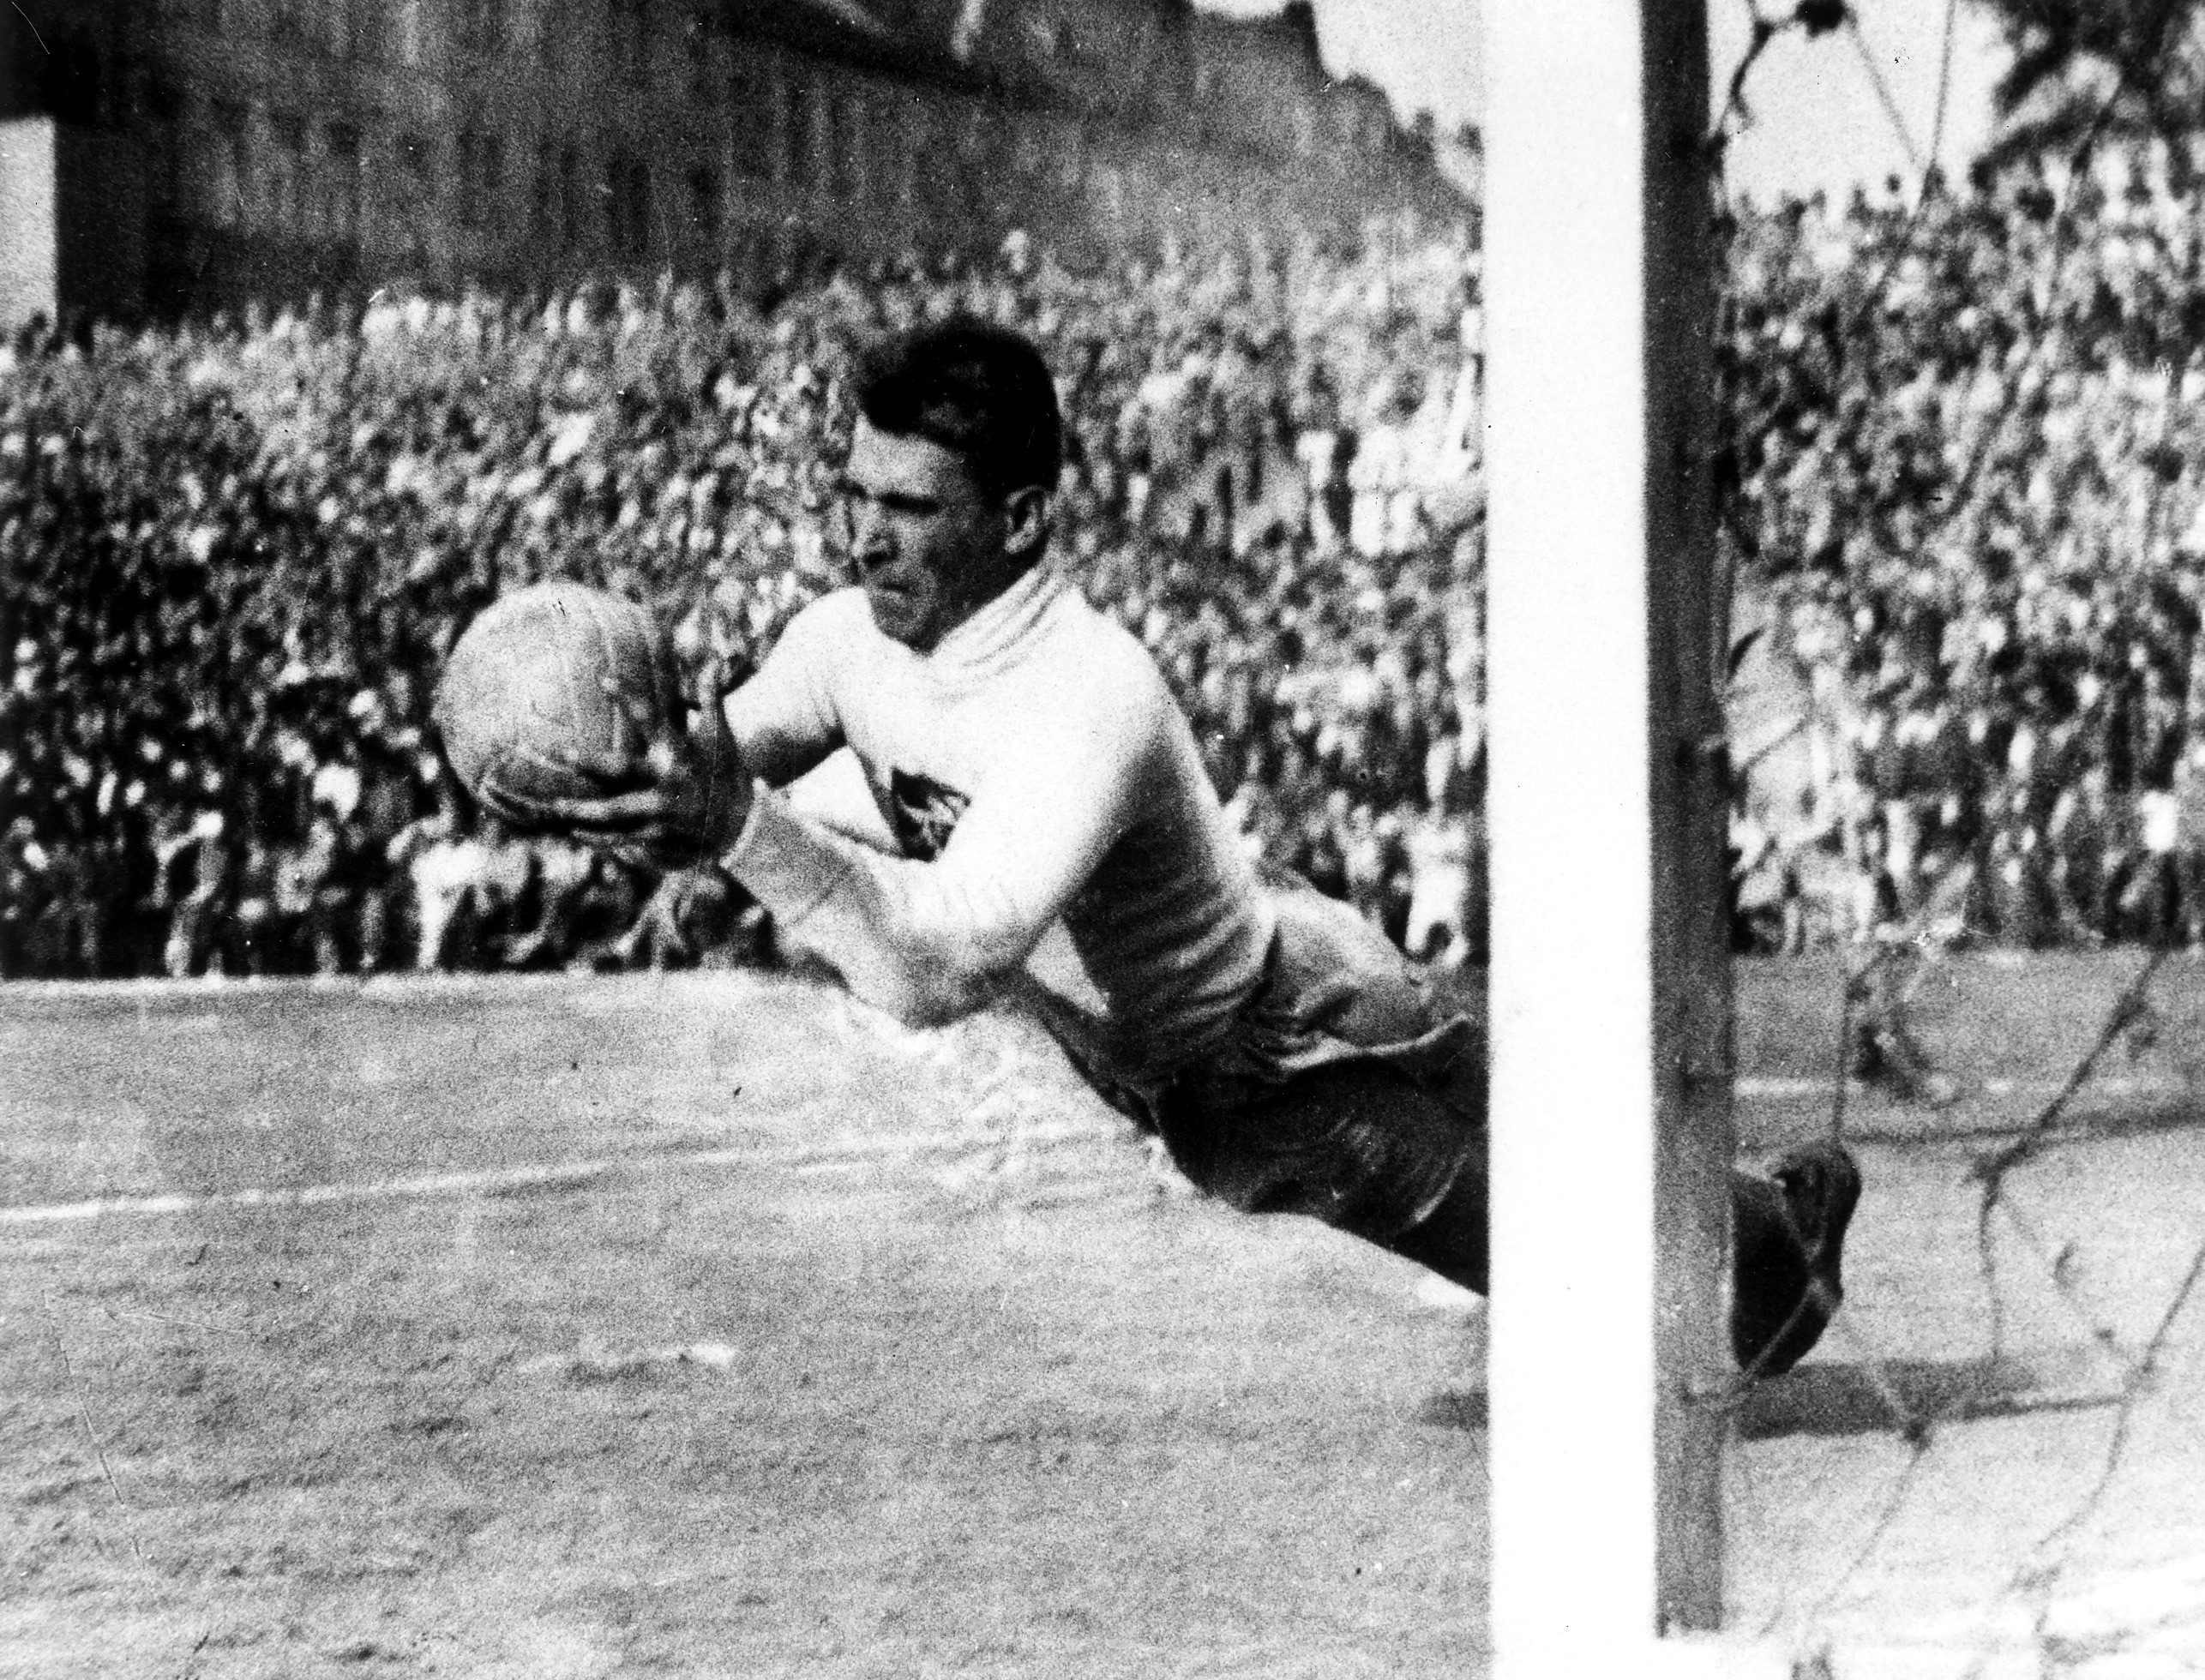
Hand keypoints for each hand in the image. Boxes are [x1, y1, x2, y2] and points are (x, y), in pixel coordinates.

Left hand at [537, 660, 753, 870]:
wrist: (742, 820)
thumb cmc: (722, 770)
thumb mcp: (719, 734)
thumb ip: (710, 698)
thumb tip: (713, 660)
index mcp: (677, 750)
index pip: (649, 718)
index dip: (627, 698)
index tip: (602, 678)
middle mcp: (667, 778)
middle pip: (623, 769)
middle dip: (593, 763)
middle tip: (565, 755)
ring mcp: (663, 810)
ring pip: (616, 812)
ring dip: (585, 811)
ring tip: (556, 806)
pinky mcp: (660, 836)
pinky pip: (624, 839)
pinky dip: (600, 839)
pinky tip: (577, 833)